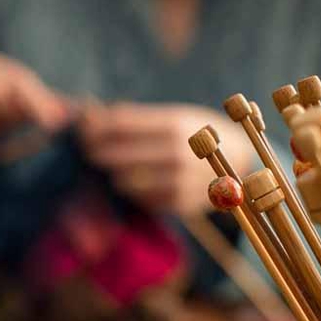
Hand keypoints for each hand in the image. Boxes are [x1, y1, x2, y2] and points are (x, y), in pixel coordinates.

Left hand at [79, 101, 252, 215]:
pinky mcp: (180, 204)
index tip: (80, 132)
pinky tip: (136, 182)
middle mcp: (177, 152)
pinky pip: (140, 199)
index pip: (119, 125)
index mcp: (174, 124)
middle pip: (116, 155)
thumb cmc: (196, 135)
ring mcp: (179, 180)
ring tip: (113, 167)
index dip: (93, 129)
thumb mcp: (172, 116)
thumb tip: (86, 118)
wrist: (241, 163)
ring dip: (113, 174)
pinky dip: (133, 191)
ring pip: (124, 181)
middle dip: (96, 153)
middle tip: (88, 152)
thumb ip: (130, 118)